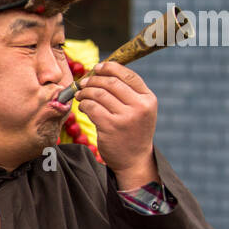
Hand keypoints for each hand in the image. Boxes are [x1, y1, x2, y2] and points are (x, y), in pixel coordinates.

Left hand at [74, 61, 157, 185]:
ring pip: (98, 94)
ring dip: (85, 92)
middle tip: (83, 83)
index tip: (97, 68)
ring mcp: (125, 117)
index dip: (110, 68)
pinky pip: (91, 107)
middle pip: (110, 82)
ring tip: (80, 95)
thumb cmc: (133, 132)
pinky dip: (83, 104)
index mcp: (148, 99)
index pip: (128, 75)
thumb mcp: (140, 110)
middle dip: (93, 80)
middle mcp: (139, 106)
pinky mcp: (110, 127)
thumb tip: (104, 71)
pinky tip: (83, 107)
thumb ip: (128, 92)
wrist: (134, 160)